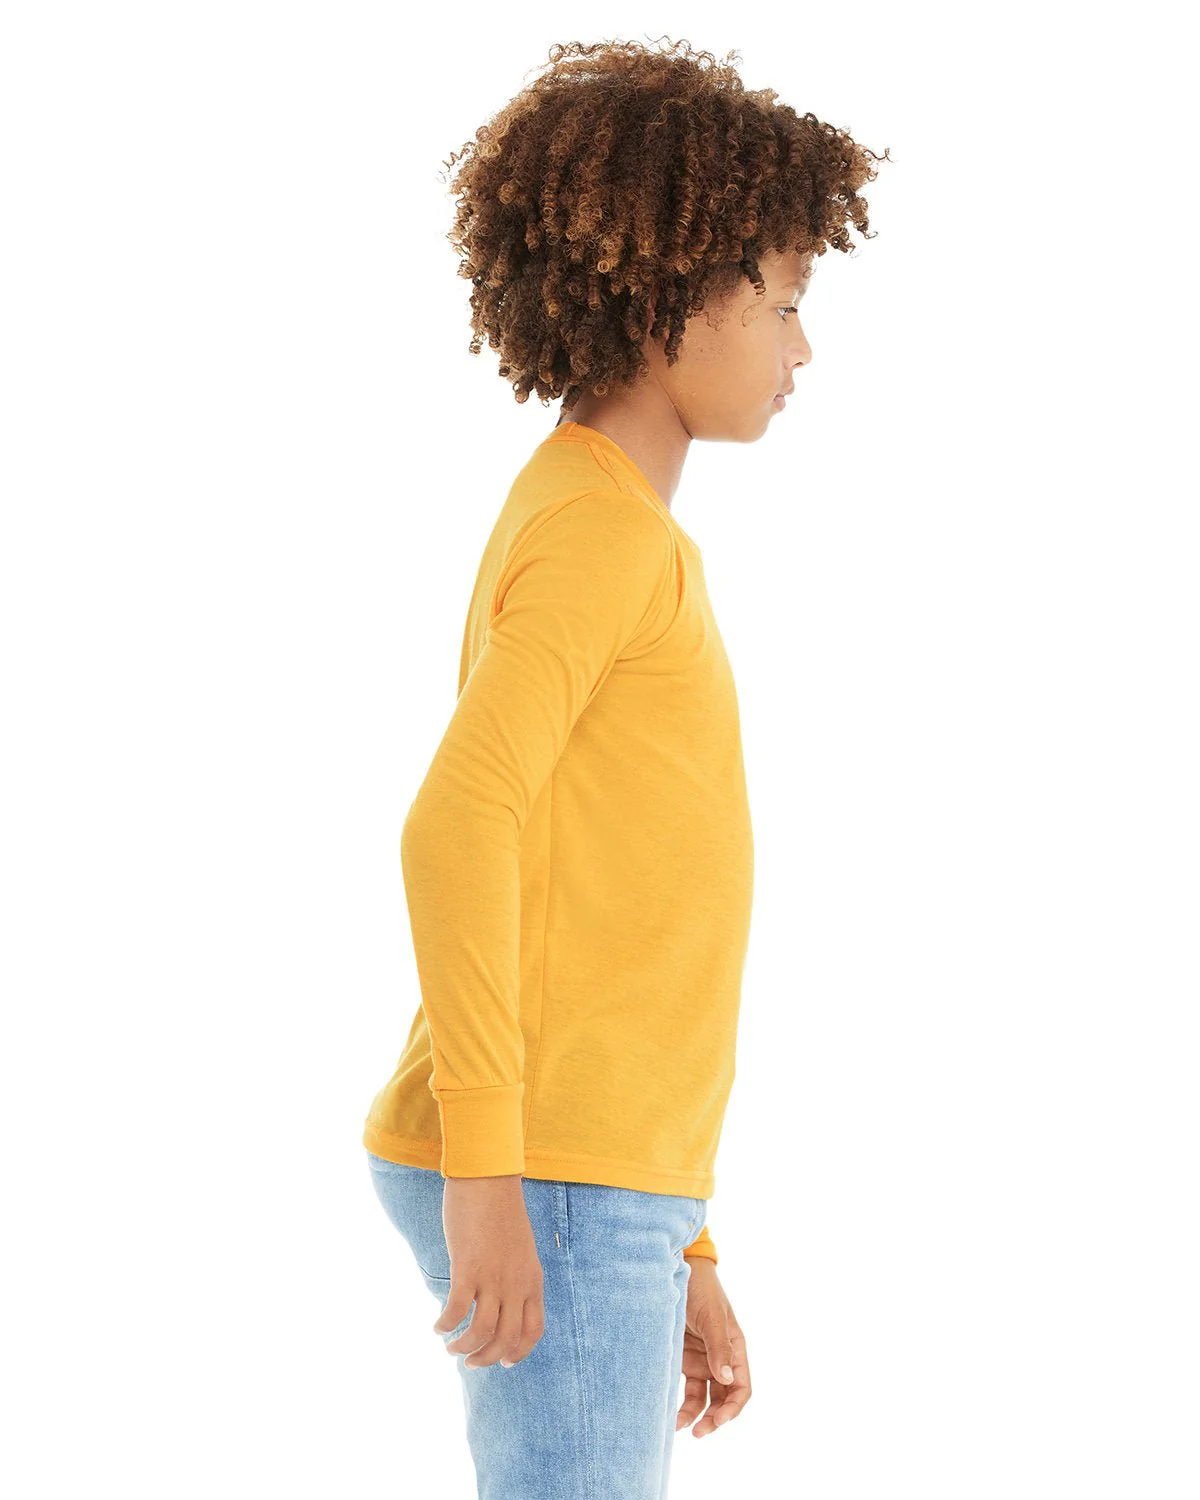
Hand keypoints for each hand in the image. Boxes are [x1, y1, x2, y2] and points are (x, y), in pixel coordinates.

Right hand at [434, 1174, 544, 1370]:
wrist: (488, 1178)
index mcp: (532, 1280)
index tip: (503, 1362)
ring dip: (464, 1347)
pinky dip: (445, 1325)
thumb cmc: (500, 1209)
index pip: (533, 1331)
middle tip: (469, 1362)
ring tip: (450, 1347)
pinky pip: (457, 1311)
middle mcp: (516, 1283)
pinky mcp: (468, 1268)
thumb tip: (502, 1295)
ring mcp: (493, 1277)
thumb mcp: (519, 1247)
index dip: (518, 1353)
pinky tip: (437, 1326)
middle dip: (487, 1358)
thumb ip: (515, 1273)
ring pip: (481, 1332)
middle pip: (506, 1340)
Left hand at [676, 1258, 750, 1436]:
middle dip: (715, 1418)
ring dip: (697, 1415)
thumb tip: (726, 1379)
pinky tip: (671, 1415)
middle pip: (723, 1398)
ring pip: (704, 1398)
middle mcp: (720, 1358)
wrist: (676, 1270)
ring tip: (681, 1428)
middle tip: (700, 1432)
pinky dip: (681, 1403)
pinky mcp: (682, 1359)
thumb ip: (719, 1347)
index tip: (719, 1420)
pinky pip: (686, 1388)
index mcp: (735, 1348)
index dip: (733, 1408)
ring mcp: (701, 1360)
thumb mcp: (712, 1316)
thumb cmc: (701, 1289)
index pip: (741, 1387)